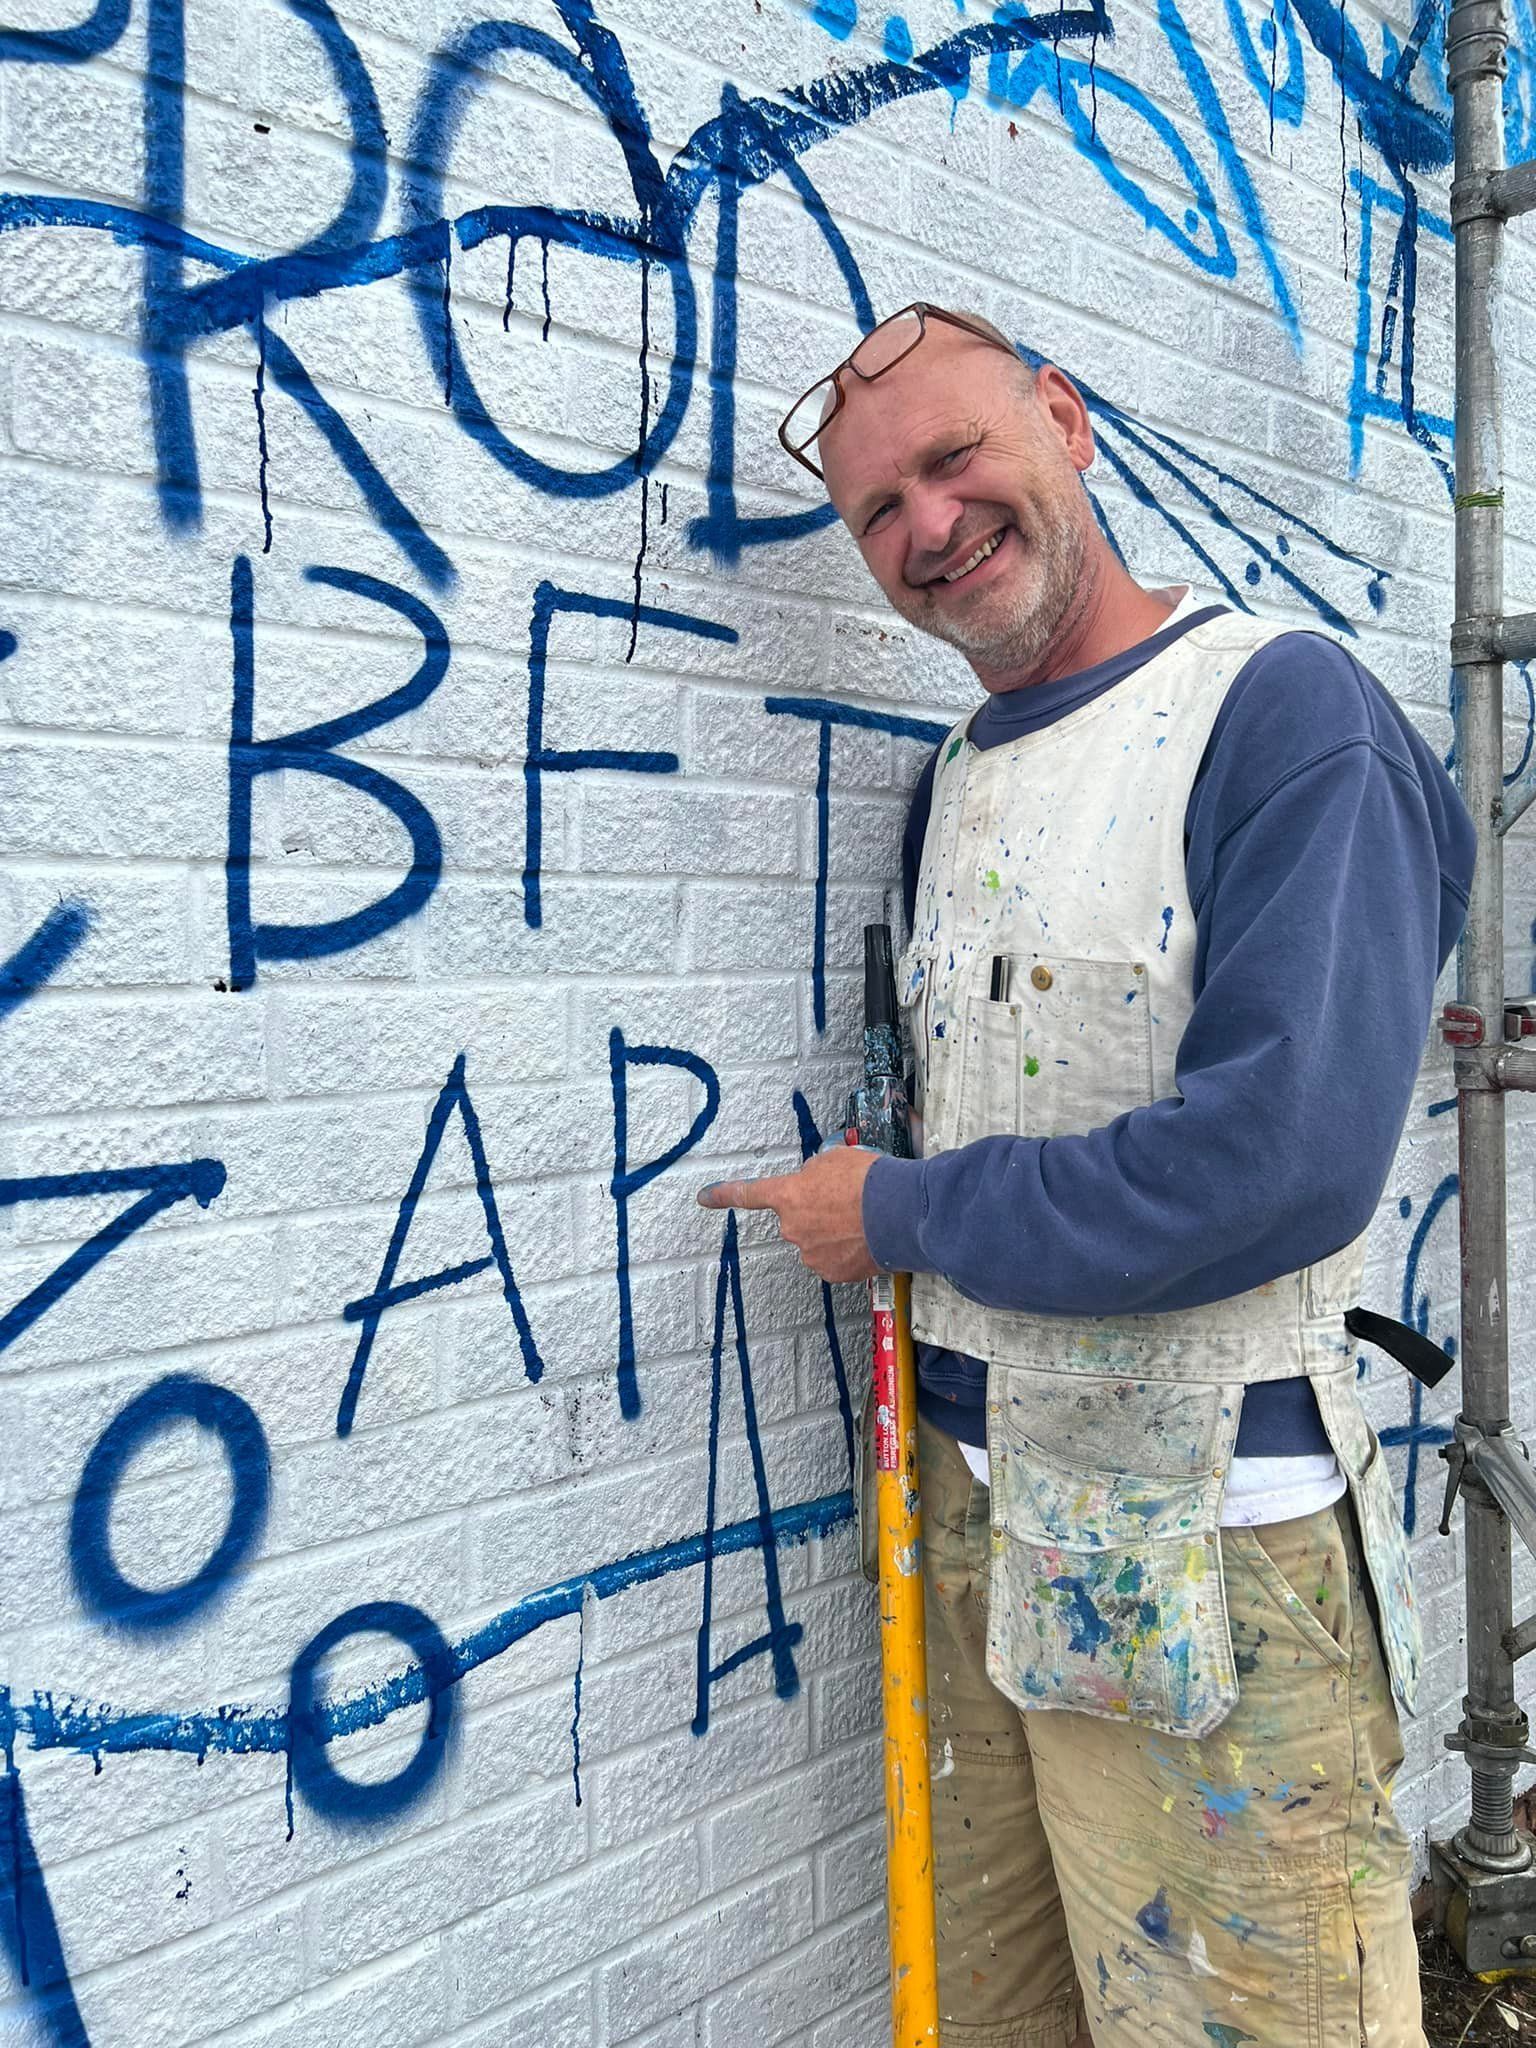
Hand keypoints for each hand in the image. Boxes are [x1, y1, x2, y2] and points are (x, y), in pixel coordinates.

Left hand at [698, 1146, 880, 1283]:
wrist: (898, 1213)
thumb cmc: (869, 1181)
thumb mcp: (836, 1159)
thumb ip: (815, 1171)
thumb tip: (816, 1180)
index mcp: (789, 1195)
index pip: (749, 1193)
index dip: (725, 1194)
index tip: (705, 1197)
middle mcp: (793, 1228)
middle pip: (798, 1218)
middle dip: (817, 1211)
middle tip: (847, 1201)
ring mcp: (812, 1254)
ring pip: (818, 1240)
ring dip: (834, 1232)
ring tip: (863, 1219)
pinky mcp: (834, 1273)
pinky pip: (835, 1259)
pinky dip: (848, 1250)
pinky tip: (867, 1237)